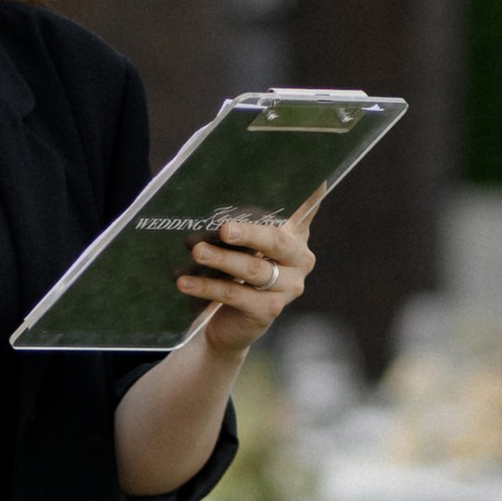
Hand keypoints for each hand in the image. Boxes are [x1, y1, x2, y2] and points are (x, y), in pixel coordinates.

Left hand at [176, 199, 320, 353]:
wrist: (226, 324)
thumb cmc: (232, 272)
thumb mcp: (239, 244)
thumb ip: (239, 222)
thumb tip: (209, 199)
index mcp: (295, 235)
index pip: (305, 209)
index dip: (310, 195)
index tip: (315, 176)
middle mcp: (299, 260)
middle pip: (277, 241)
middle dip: (250, 233)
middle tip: (224, 229)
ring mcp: (288, 287)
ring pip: (254, 270)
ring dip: (222, 260)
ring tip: (197, 252)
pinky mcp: (269, 310)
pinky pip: (236, 295)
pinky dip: (208, 287)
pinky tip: (186, 282)